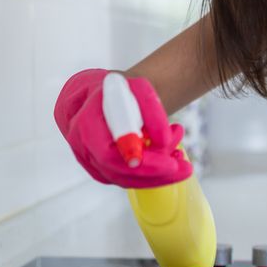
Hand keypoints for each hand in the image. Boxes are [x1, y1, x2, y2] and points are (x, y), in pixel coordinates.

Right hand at [53, 69, 192, 187]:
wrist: (104, 96)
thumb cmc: (121, 90)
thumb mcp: (139, 88)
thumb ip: (151, 108)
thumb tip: (164, 142)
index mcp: (85, 121)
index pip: (107, 152)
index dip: (138, 159)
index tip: (168, 160)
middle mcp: (81, 145)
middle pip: (117, 171)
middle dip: (155, 172)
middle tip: (186, 167)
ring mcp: (88, 160)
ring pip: (123, 179)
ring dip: (158, 175)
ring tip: (183, 162)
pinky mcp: (100, 170)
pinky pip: (126, 179)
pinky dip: (151, 174)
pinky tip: (170, 161)